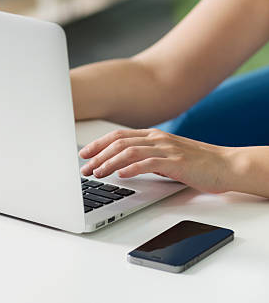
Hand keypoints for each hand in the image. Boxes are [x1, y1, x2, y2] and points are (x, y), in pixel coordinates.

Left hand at [79, 128, 232, 193]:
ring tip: (97, 172)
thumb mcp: (166, 156)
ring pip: (129, 151)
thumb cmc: (198, 163)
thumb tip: (122, 166)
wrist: (227, 165)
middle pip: (119, 142)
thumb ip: (146, 157)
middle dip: (98, 155)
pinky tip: (120, 175)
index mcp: (153, 136)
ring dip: (109, 163)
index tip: (83, 154)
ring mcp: (166, 149)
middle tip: (84, 168)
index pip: (118, 136)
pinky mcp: (175, 162)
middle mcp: (157, 139)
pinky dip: (131, 168)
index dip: (98, 144)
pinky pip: (148, 163)